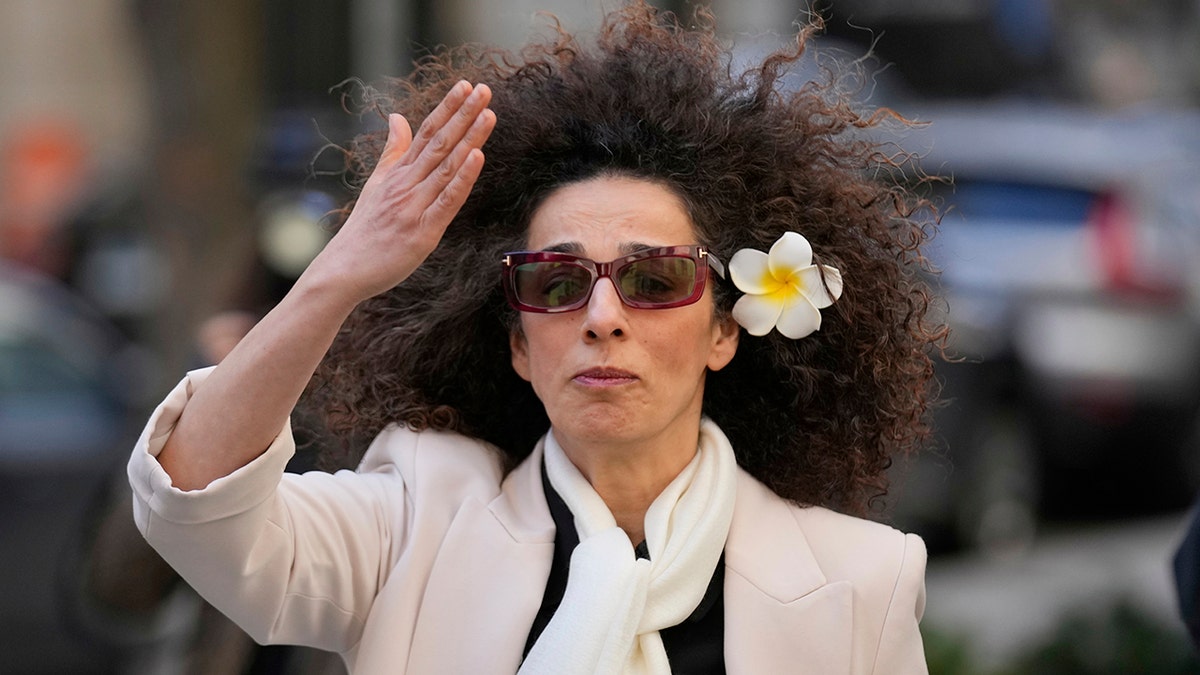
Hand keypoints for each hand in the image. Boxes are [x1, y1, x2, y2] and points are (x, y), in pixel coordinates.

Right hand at [307, 81, 495, 304]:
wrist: (344, 268)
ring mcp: (414, 205)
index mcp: (398, 173)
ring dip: (469, 138)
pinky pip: (447, 200)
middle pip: (439, 142)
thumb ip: (392, 152)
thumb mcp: (376, 184)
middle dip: (464, 114)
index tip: (465, 85)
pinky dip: (462, 178)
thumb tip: (396, 117)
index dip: (447, 108)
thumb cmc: (364, 230)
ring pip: (447, 165)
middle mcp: (406, 184)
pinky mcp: (423, 230)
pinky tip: (477, 157)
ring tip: (488, 113)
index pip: (426, 132)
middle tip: (484, 89)